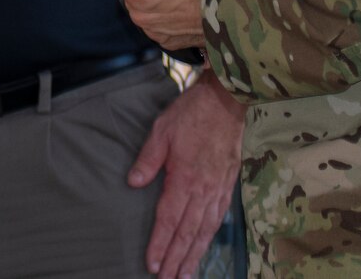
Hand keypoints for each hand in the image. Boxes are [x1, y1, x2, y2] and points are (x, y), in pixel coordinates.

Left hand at [130, 76, 244, 278]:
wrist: (227, 99)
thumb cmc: (192, 113)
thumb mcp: (162, 130)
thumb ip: (148, 160)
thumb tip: (133, 183)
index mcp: (185, 178)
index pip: (169, 219)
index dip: (160, 244)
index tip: (151, 264)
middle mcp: (203, 189)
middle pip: (188, 232)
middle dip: (176, 259)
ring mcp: (218, 188)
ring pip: (206, 230)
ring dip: (194, 255)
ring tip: (185, 275)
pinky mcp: (228, 184)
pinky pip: (219, 218)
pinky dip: (211, 237)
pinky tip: (205, 247)